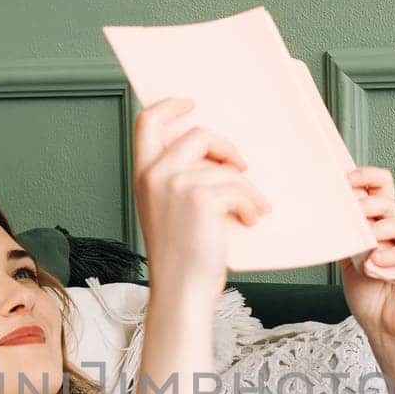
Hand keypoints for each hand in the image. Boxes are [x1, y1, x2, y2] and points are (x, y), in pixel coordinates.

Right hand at [132, 97, 272, 301]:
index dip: (169, 105)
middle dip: (226, 146)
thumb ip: (176, 180)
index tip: (190, 103)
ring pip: (226, 167)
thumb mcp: (166, 211)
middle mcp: (155, 174)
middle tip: (240, 166)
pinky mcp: (203, 198)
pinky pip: (239, 188)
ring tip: (252, 208)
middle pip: (197, 133)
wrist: (181, 290)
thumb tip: (212, 157)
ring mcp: (178, 184)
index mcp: (142, 175)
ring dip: (246, 188)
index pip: (146, 122)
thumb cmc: (179, 257)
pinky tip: (250, 220)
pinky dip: (251, 205)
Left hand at [338, 166, 394, 348]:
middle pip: (387, 202)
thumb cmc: (372, 299)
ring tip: (366, 255)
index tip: (345, 182)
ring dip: (377, 236)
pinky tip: (379, 264)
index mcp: (386, 224)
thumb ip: (345, 237)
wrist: (385, 330)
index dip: (365, 177)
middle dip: (365, 207)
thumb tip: (327, 214)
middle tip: (350, 219)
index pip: (382, 186)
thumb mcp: (348, 262)